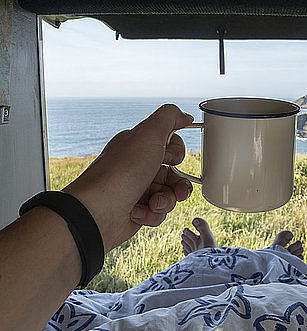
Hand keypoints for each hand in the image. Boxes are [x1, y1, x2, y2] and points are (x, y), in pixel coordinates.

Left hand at [62, 104, 192, 251]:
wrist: (98, 212)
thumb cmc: (120, 173)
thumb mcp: (148, 134)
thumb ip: (169, 118)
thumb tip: (184, 115)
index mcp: (138, 146)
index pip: (169, 145)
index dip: (177, 152)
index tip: (171, 157)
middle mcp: (137, 167)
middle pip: (174, 174)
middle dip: (178, 184)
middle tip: (175, 189)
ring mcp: (136, 190)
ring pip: (169, 196)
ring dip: (166, 201)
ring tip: (152, 204)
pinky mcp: (136, 211)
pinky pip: (158, 213)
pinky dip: (153, 214)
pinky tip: (138, 213)